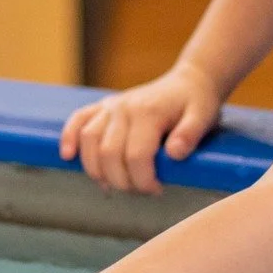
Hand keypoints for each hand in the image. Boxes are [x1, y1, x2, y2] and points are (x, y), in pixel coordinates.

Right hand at [59, 62, 222, 192]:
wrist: (188, 82)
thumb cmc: (197, 104)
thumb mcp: (204, 117)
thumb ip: (190, 134)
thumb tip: (174, 154)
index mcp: (148, 112)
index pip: (136, 156)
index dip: (143, 180)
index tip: (157, 189)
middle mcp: (124, 108)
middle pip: (109, 154)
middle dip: (122, 181)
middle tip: (141, 190)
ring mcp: (111, 106)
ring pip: (89, 141)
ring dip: (98, 170)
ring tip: (116, 184)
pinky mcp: (103, 106)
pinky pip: (78, 120)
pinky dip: (69, 138)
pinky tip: (68, 156)